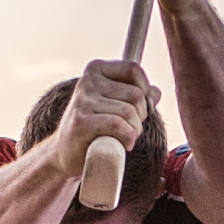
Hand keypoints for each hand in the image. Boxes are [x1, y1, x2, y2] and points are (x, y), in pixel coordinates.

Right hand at [56, 58, 150, 175]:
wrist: (67, 153)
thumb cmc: (97, 128)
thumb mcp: (117, 105)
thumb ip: (138, 94)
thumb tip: (155, 92)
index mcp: (96, 69)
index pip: (133, 70)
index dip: (145, 91)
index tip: (140, 109)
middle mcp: (87, 80)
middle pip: (136, 94)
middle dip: (140, 116)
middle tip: (128, 129)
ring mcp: (83, 100)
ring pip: (130, 112)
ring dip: (134, 131)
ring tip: (122, 138)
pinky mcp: (81, 121)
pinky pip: (119, 125)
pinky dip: (127, 138)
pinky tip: (120, 144)